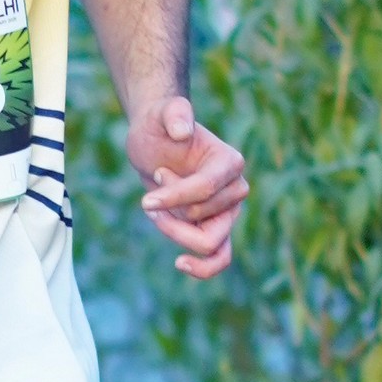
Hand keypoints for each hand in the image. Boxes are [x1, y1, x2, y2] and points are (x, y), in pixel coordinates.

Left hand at [128, 93, 247, 279]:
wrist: (156, 145)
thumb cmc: (159, 128)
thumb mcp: (161, 114)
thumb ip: (174, 113)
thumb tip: (183, 131)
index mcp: (230, 162)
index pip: (206, 189)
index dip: (174, 197)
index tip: (145, 201)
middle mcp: (236, 190)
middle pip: (201, 217)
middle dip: (169, 209)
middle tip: (154, 186)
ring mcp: (228, 213)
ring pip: (207, 243)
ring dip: (174, 231)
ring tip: (154, 210)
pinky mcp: (216, 230)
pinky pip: (219, 259)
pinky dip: (203, 268)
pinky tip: (180, 263)